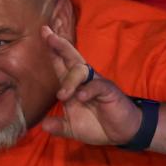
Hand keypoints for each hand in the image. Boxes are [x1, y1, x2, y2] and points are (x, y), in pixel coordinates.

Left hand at [39, 26, 143, 145]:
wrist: (123, 132)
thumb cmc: (97, 124)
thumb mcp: (73, 128)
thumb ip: (58, 126)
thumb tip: (43, 125)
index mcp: (74, 85)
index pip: (61, 64)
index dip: (53, 50)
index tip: (44, 33)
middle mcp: (85, 80)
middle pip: (71, 58)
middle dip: (59, 46)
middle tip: (47, 34)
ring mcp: (97, 84)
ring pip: (81, 71)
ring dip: (69, 81)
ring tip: (62, 95)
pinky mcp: (109, 91)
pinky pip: (97, 87)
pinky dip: (88, 91)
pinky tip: (80, 97)